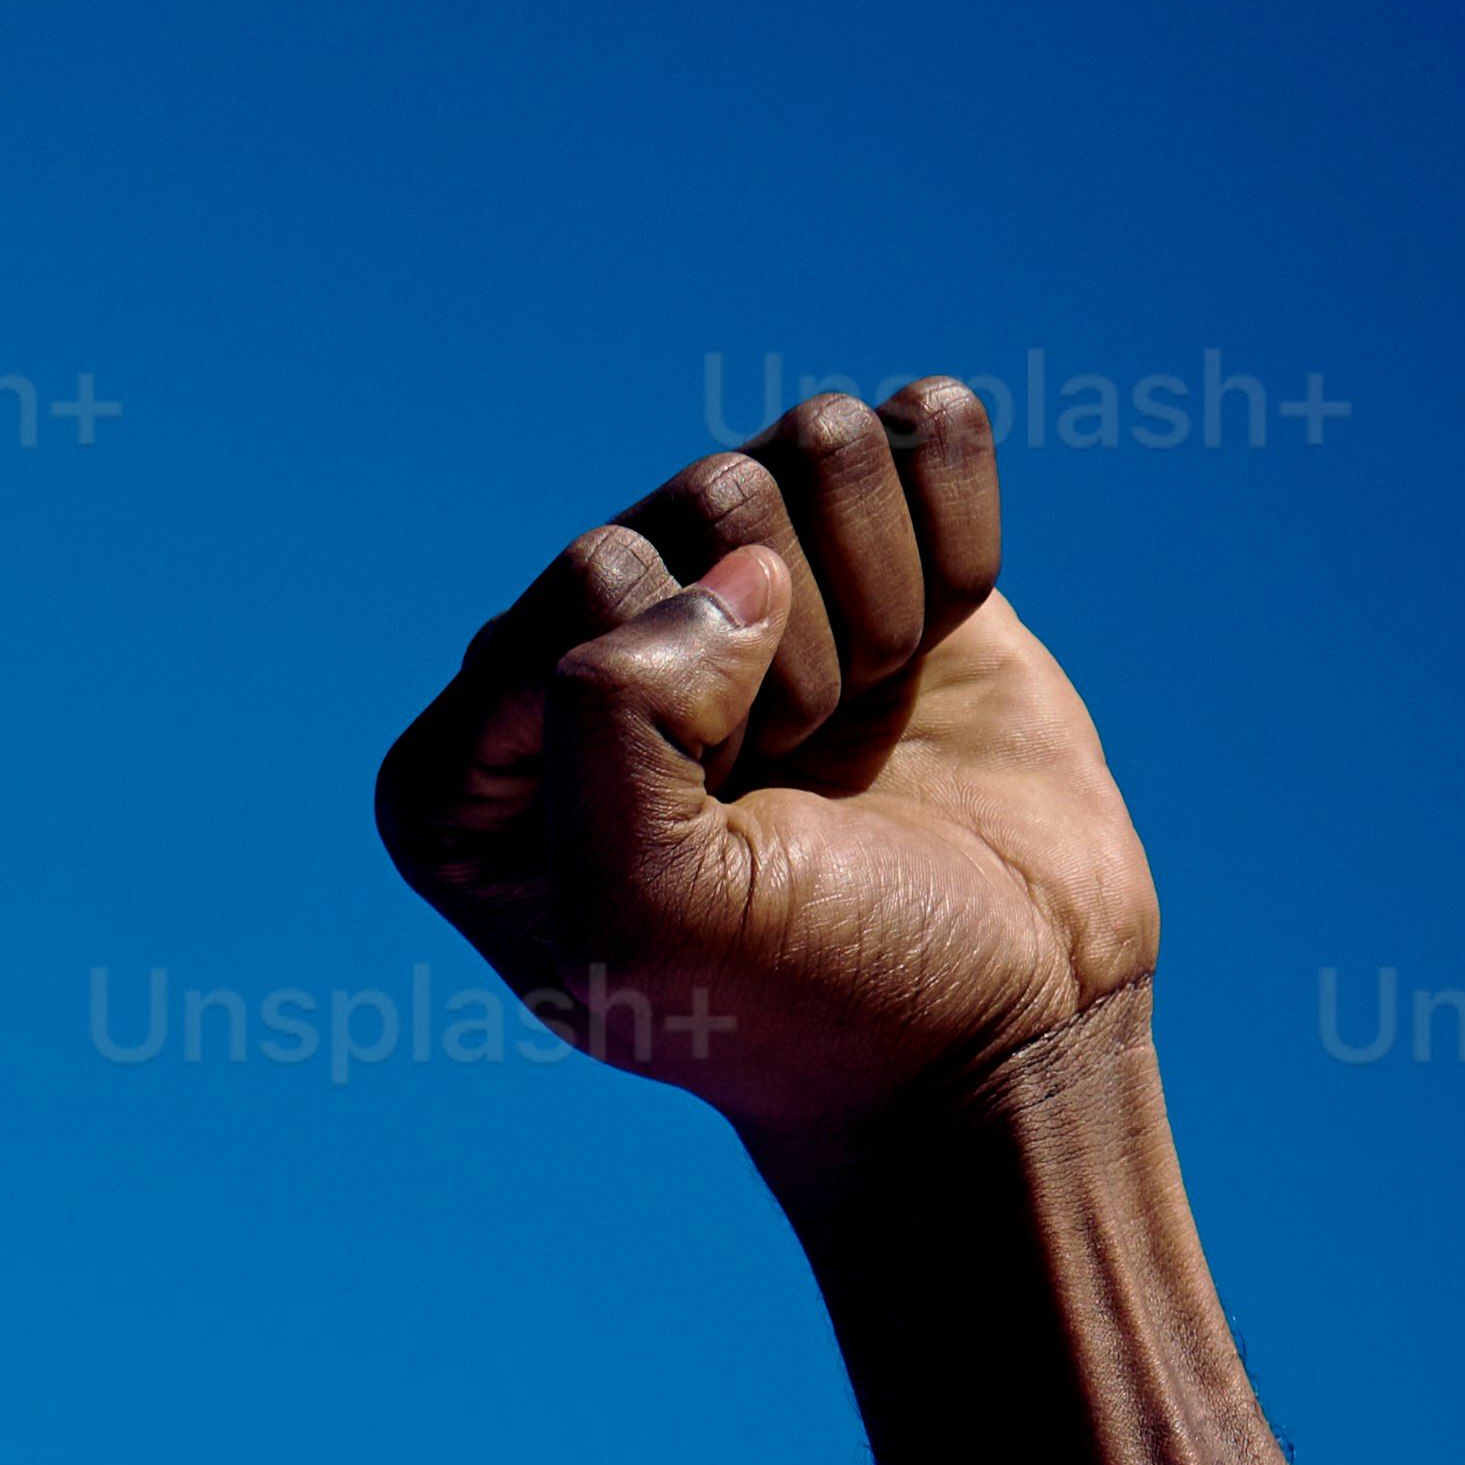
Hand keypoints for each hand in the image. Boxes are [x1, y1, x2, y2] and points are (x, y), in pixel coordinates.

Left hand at [372, 385, 1160, 1195]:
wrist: (991, 1033)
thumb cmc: (805, 997)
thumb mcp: (651, 915)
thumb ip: (611, 728)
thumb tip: (735, 575)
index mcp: (473, 761)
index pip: (586, 582)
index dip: (690, 704)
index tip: (721, 826)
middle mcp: (588, 650)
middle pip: (703, 501)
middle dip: (786, 660)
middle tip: (797, 789)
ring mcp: (736, 592)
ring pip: (819, 447)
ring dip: (876, 603)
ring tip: (857, 733)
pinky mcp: (876, 552)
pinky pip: (927, 431)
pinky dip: (959, 538)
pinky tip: (934, 652)